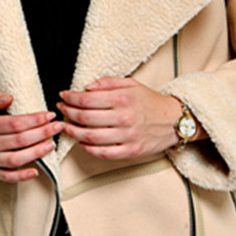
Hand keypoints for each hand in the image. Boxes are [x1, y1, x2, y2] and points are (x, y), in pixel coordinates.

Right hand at [0, 92, 62, 181]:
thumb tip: (9, 97)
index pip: (16, 123)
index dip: (34, 120)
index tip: (50, 115)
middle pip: (20, 140)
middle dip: (42, 133)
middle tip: (58, 127)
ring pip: (16, 159)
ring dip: (36, 153)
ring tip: (51, 145)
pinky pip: (8, 177)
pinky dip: (22, 176)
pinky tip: (36, 171)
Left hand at [58, 77, 187, 159]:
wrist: (174, 120)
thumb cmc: (150, 101)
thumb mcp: (131, 84)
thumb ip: (108, 83)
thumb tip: (87, 87)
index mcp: (123, 98)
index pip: (87, 99)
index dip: (70, 98)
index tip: (63, 97)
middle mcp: (124, 117)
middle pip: (85, 117)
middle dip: (68, 113)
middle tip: (61, 110)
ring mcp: (127, 136)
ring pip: (90, 136)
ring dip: (73, 132)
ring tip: (66, 127)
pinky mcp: (131, 151)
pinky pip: (104, 153)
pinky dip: (88, 149)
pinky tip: (81, 142)